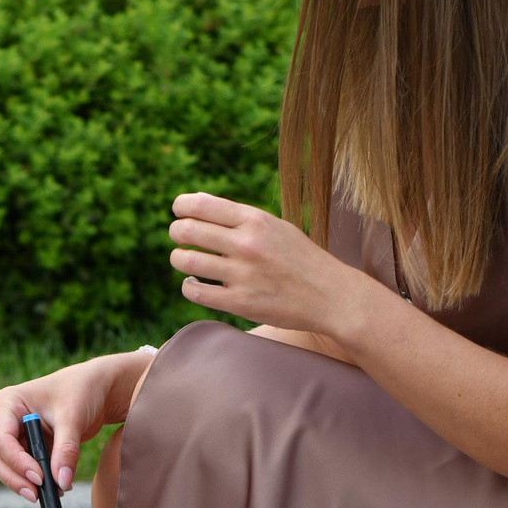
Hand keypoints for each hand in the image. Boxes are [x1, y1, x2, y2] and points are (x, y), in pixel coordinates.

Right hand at [0, 351, 148, 500]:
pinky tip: (54, 486)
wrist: (94, 389)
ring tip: (53, 491)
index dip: (17, 462)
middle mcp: (1, 417)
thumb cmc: (80, 392)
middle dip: (15, 478)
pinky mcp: (22, 445)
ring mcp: (9, 432)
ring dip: (24, 482)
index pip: (1, 440)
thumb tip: (61, 482)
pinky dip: (33, 479)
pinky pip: (20, 467)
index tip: (39, 478)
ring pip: (5, 466)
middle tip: (37, 495)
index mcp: (6, 402)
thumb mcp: (73, 419)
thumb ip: (66, 450)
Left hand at [169, 193, 376, 336]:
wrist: (331, 296)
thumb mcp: (276, 227)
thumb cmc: (301, 259)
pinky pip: (195, 290)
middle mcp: (247, 244)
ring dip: (179, 258)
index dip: (181, 206)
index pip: (201, 204)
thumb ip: (241, 218)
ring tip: (184, 259)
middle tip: (179, 236)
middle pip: (187, 230)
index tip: (178, 211)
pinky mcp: (240, 303)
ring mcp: (243, 275)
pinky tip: (193, 282)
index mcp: (256, 220)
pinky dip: (188, 285)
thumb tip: (196, 204)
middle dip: (177, 231)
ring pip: (185, 260)